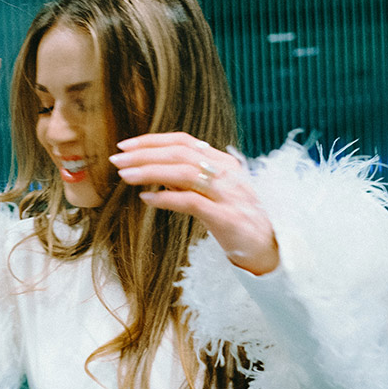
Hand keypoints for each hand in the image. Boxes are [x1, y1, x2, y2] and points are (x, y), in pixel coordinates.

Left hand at [109, 133, 279, 274]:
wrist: (271, 248)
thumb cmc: (238, 220)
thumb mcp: (214, 194)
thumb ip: (190, 181)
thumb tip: (157, 173)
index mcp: (224, 163)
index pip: (184, 141)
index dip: (153, 140)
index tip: (126, 145)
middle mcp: (227, 174)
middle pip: (181, 154)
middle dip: (145, 154)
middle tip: (116, 159)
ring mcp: (229, 195)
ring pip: (185, 173)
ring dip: (150, 172)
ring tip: (125, 176)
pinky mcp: (227, 218)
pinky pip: (192, 202)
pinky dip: (166, 199)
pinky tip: (147, 199)